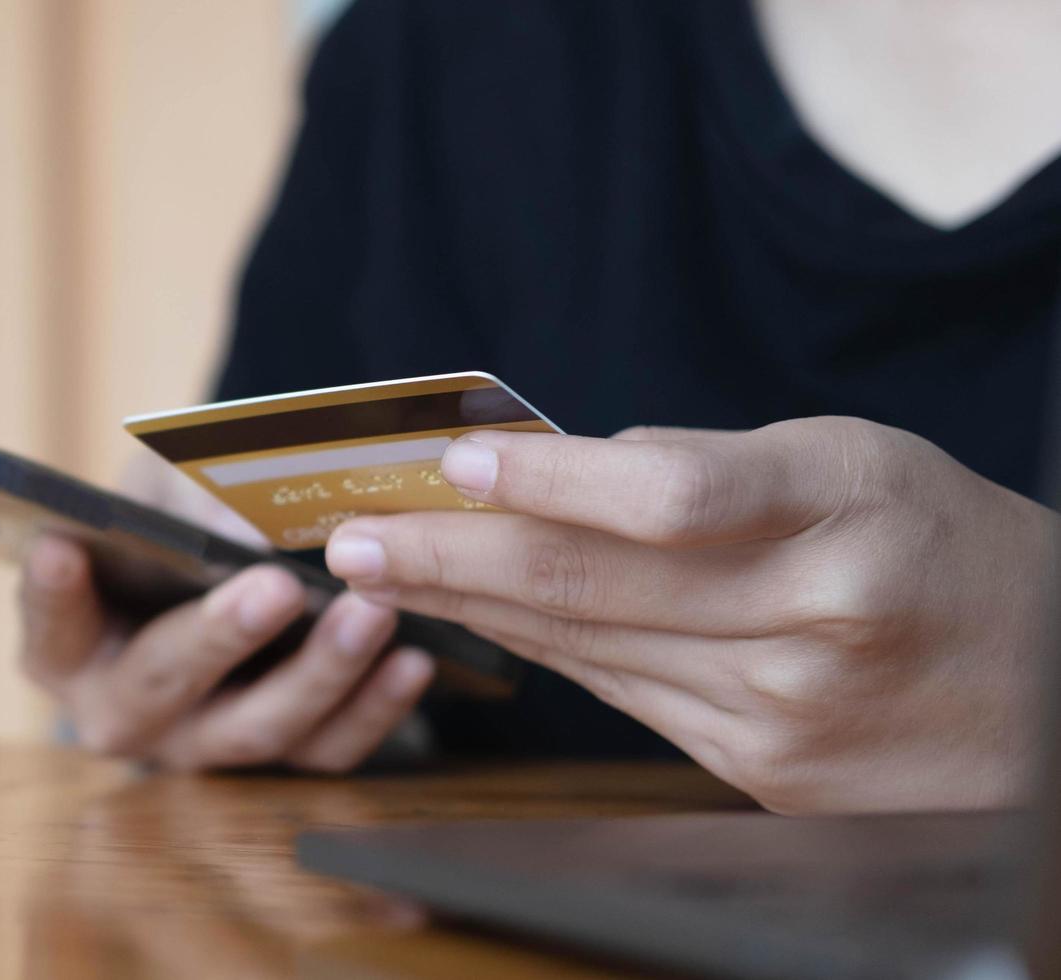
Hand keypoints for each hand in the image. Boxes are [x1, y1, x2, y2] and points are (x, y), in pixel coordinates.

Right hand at [16, 454, 435, 771]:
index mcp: (65, 647)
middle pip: (163, 684)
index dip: (51, 594)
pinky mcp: (274, 759)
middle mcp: (122, 712)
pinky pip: (325, 751)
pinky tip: (413, 660)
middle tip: (276, 584)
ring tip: (370, 612)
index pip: (48, 623)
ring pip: (257, 729)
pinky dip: (374, 708)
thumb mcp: (158, 496)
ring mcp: (199, 745)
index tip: (59, 548)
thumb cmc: (168, 533)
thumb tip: (242, 525)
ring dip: (320, 672)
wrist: (214, 580)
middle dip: (222, 635)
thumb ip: (182, 502)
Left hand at [321, 418, 1056, 813]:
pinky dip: (538, 652)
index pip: (669, 496)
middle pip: (597, 585)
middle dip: (452, 558)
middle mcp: (816, 615)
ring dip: (469, 609)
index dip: (548, 480)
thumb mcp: (852, 458)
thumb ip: (711, 463)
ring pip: (589, 647)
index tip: (453, 462)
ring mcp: (786, 709)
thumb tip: (564, 464)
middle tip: (351, 534)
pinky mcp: (764, 772)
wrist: (1046, 686)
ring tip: (379, 569)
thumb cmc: (933, 543)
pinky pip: (620, 696)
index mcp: (844, 507)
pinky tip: (472, 620)